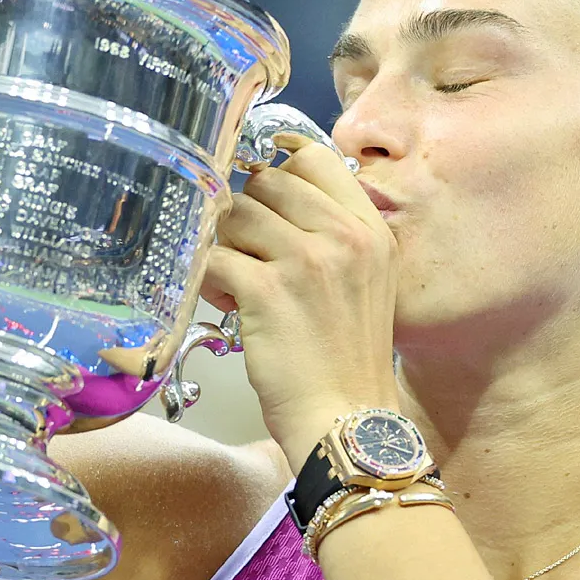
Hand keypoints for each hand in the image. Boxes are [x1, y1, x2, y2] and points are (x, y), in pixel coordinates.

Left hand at [201, 143, 400, 471]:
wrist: (348, 421)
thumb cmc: (349, 358)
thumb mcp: (366, 282)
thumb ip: (331, 236)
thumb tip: (269, 199)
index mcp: (370, 229)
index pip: (315, 159)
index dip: (277, 161)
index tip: (255, 175)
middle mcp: (343, 235)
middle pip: (267, 181)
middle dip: (244, 211)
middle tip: (246, 251)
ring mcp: (306, 259)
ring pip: (236, 215)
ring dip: (225, 245)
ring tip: (236, 283)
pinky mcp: (267, 290)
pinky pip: (215, 258)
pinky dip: (210, 277)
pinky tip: (226, 304)